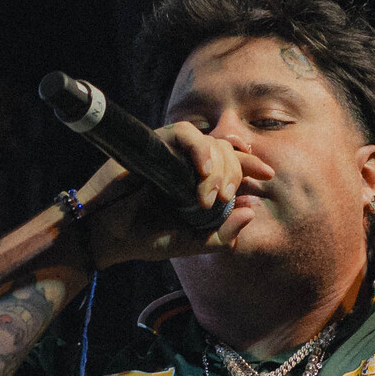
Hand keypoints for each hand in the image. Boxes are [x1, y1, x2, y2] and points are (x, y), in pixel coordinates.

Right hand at [78, 121, 270, 267]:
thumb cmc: (144, 238)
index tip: (268, 174)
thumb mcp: (190, 243)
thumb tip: (252, 212)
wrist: (107, 234)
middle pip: (226, 152)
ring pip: (210, 141)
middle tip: (222, 198)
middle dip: (233, 173)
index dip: (250, 165)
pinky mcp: (156, 144)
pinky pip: (185, 133)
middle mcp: (188, 165)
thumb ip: (222, 235)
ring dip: (218, 165)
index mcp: (198, 184)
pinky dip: (199, 149)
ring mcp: (172, 153)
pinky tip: (203, 170)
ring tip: (212, 192)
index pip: (231, 165)